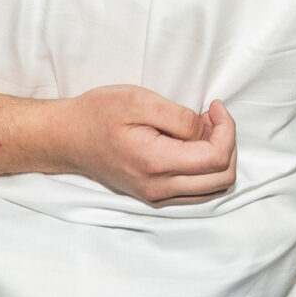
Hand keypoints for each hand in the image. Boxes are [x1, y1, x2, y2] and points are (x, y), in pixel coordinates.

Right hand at [56, 87, 236, 204]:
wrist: (68, 138)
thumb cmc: (98, 114)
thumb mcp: (138, 100)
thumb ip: (178, 117)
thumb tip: (203, 130)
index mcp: (156, 163)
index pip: (216, 159)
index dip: (227, 129)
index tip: (214, 105)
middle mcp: (159, 188)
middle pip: (221, 178)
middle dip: (227, 142)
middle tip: (211, 115)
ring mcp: (157, 196)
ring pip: (213, 188)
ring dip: (218, 156)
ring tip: (201, 127)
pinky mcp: (154, 195)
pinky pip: (196, 190)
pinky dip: (204, 167)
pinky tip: (190, 142)